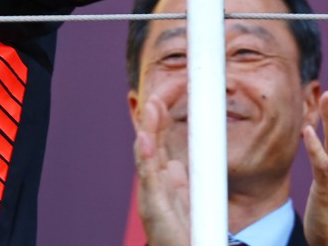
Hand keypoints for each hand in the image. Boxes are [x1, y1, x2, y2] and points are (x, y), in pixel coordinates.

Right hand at [133, 96, 190, 245]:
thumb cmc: (179, 234)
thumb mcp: (183, 201)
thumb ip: (178, 181)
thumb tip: (175, 162)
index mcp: (162, 181)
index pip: (158, 144)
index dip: (159, 122)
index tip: (161, 99)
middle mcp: (153, 185)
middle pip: (150, 145)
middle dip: (153, 119)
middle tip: (155, 95)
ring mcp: (150, 194)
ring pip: (147, 156)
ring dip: (149, 130)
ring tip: (151, 108)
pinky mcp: (153, 207)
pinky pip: (149, 179)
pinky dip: (145, 158)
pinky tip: (145, 140)